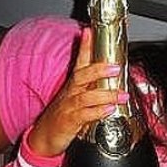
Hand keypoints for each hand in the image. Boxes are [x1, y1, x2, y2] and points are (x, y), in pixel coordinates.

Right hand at [28, 27, 127, 156]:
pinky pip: (84, 115)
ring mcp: (69, 106)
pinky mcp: (70, 121)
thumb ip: (92, 85)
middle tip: (115, 66)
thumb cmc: (63, 114)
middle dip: (98, 69)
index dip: (85, 46)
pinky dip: (97, 112)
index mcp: (73, 84)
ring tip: (121, 95)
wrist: (44, 136)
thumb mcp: (76, 96)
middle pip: (82, 75)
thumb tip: (110, 74)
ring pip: (86, 96)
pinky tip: (109, 110)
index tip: (90, 31)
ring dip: (105, 94)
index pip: (79, 61)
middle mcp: (71, 92)